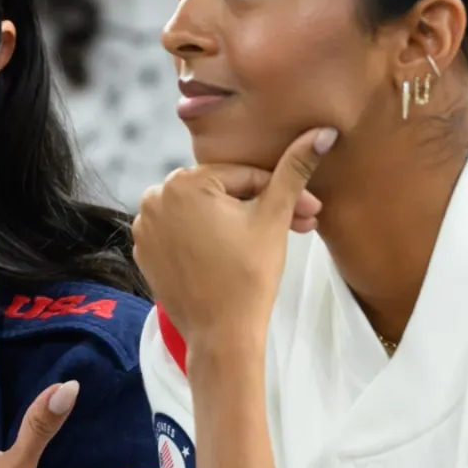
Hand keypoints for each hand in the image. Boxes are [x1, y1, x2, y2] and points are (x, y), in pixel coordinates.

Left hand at [129, 128, 332, 350]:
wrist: (221, 335)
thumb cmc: (249, 276)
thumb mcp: (274, 217)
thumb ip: (294, 170)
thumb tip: (323, 132)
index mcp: (183, 182)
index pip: (244, 177)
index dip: (283, 193)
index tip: (312, 212)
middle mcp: (154, 198)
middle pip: (222, 193)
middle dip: (262, 207)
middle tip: (301, 226)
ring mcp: (144, 227)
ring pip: (204, 212)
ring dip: (237, 221)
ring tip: (270, 239)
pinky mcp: (144, 252)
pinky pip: (184, 233)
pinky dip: (208, 238)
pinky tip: (235, 251)